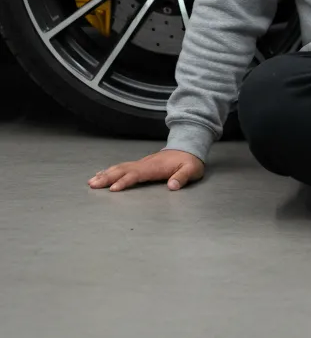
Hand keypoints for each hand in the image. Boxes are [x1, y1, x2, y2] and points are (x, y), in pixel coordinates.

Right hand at [88, 149, 204, 192]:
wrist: (189, 148)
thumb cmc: (190, 161)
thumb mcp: (191, 170)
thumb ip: (182, 177)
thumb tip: (172, 186)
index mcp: (155, 167)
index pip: (136, 174)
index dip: (125, 181)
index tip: (113, 189)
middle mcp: (145, 164)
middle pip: (123, 170)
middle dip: (107, 177)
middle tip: (92, 184)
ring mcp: (142, 163)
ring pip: (120, 168)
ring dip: (106, 174)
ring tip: (92, 181)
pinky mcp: (141, 164)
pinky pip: (123, 167)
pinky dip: (111, 171)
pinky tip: (103, 174)